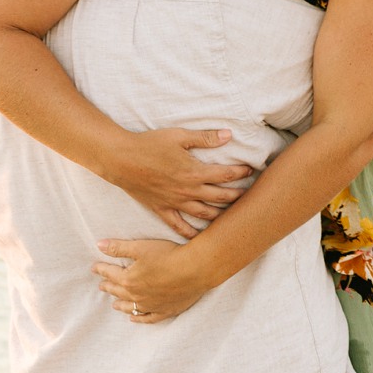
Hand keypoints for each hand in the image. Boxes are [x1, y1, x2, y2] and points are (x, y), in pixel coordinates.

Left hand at [94, 237, 210, 322]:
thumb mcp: (140, 248)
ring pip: (130, 307)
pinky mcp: (165, 311)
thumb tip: (99, 245)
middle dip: (108, 287)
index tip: (94, 268)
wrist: (195, 270)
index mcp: (129, 279)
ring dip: (120, 305)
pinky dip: (139, 319)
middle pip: (118, 291)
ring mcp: (151, 305)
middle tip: (102, 285)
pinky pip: (148, 318)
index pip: (110, 273)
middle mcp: (137, 296)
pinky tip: (133, 319)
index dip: (101, 269)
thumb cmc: (168, 255)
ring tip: (114, 305)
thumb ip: (118, 247)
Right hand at [110, 128, 251, 237]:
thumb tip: (229, 135)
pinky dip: (192, 233)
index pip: (226, 175)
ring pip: (205, 214)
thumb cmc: (149, 144)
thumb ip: (205, 138)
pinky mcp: (163, 210)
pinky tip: (201, 237)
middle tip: (249, 195)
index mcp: (195, 172)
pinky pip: (180, 226)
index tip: (251, 170)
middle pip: (221, 197)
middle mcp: (189, 191)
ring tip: (233, 214)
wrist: (121, 159)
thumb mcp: (179, 136)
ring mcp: (176, 203)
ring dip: (222, 215)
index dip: (241, 172)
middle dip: (238, 195)